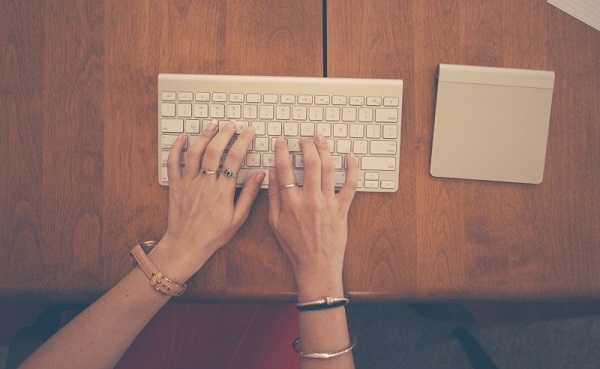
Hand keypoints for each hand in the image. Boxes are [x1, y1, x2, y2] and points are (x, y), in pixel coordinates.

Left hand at [159, 120, 264, 276]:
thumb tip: (261, 174)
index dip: (243, 141)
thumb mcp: (238, 218)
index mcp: (222, 190)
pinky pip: (174, 162)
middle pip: (215, 150)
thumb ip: (250, 194)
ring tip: (213, 125)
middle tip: (232, 124)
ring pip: (195, 152)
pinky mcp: (176, 185)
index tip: (249, 131)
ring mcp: (189, 182)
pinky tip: (183, 137)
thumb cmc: (214, 235)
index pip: (235, 158)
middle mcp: (205, 183)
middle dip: (225, 133)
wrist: (187, 245)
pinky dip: (177, 147)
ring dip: (205, 136)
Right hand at [268, 135, 357, 282]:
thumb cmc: (295, 246)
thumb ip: (273, 196)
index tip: (282, 141)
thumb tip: (271, 173)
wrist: (317, 264)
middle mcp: (310, 199)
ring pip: (328, 168)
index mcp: (291, 203)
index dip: (282, 151)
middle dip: (306, 145)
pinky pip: (350, 184)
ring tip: (320, 139)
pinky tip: (349, 156)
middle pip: (309, 163)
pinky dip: (352, 168)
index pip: (284, 169)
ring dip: (324, 149)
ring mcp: (328, 202)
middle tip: (304, 139)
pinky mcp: (342, 208)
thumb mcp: (275, 223)